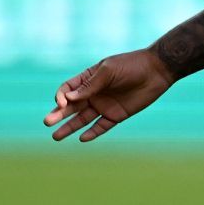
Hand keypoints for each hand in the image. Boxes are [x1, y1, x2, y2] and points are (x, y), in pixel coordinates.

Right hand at [44, 49, 174, 142]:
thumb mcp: (108, 71)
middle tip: (47, 122)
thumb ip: (90, 86)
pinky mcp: (116, 115)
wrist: (156, 71)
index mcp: (88, 79)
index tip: (62, 103)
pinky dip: (92, 133)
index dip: (61, 97)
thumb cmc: (130, 66)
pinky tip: (82, 138)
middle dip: (58, 114)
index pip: (67, 90)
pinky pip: (101, 126)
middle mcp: (93, 93)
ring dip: (69, 127)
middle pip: (71, 107)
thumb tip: (68, 98)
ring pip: (82, 119)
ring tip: (56, 137)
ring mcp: (104, 105)